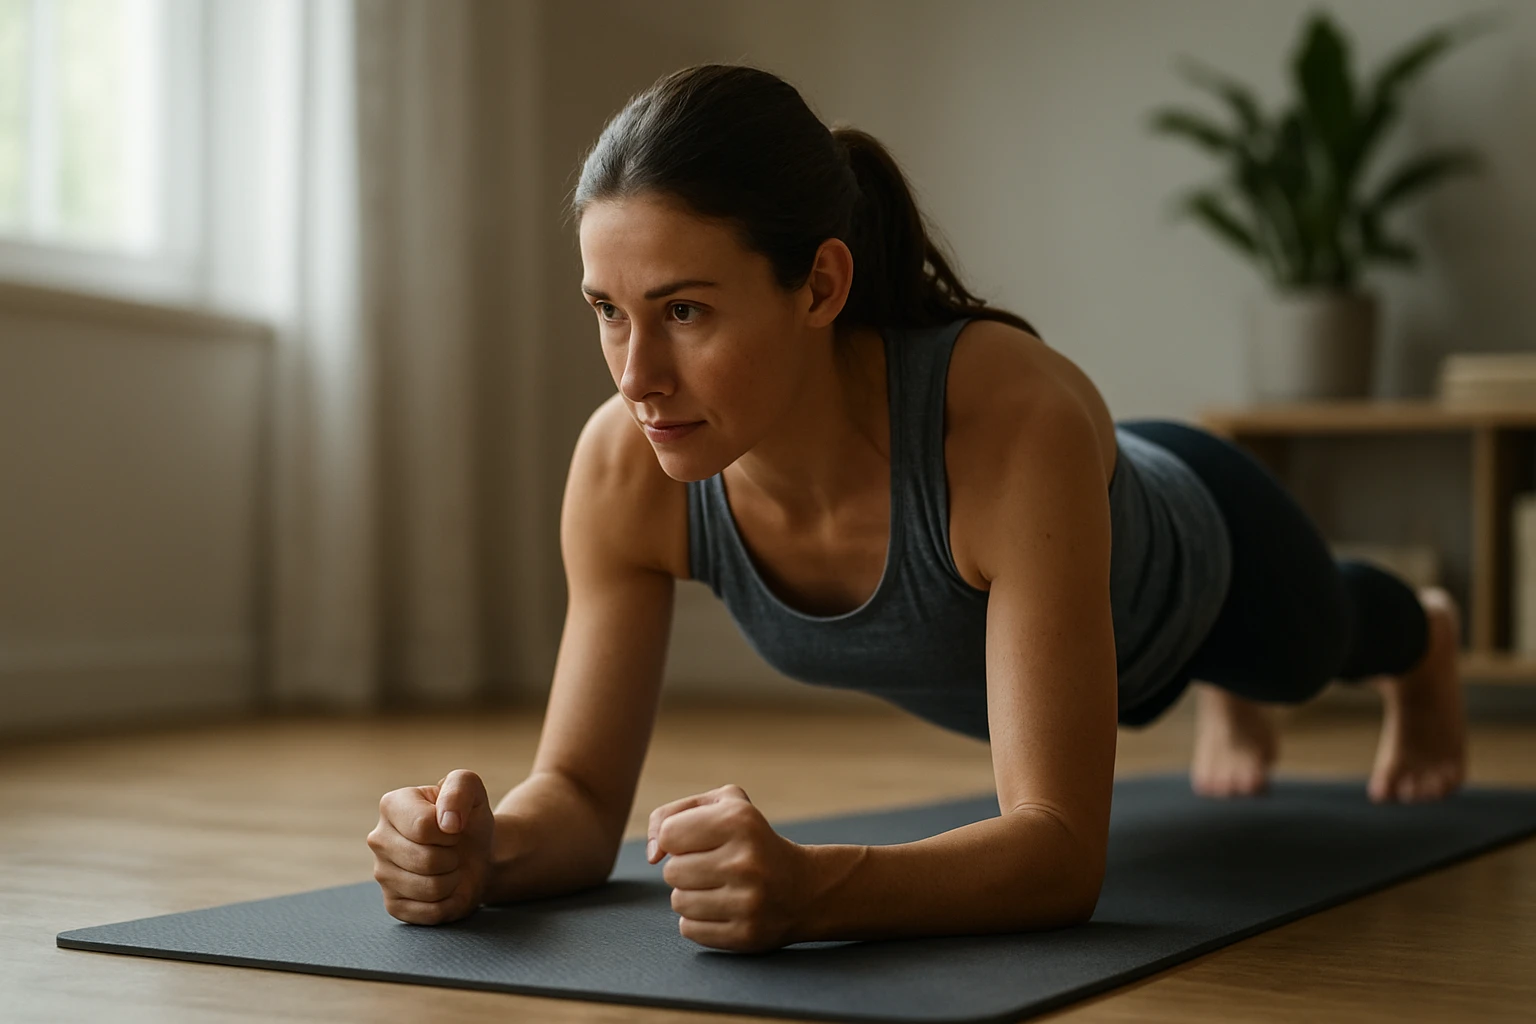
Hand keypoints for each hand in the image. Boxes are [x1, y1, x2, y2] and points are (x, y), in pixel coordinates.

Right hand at [368, 768, 495, 924]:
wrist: (475, 852)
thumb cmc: (468, 817)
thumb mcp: (471, 788)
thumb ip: (460, 788)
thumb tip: (448, 822)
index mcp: (391, 805)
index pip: (423, 827)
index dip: (450, 831)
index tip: (454, 826)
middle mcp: (378, 839)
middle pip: (426, 860)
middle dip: (452, 856)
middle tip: (453, 849)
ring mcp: (382, 874)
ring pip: (430, 888)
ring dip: (453, 879)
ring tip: (449, 866)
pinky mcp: (393, 905)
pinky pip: (430, 912)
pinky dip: (449, 901)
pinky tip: (445, 887)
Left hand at [647, 783, 813, 952]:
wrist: (803, 888)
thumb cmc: (752, 840)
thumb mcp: (723, 805)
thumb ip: (671, 815)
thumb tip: (652, 854)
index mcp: (738, 820)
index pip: (669, 835)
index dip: (677, 839)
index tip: (698, 842)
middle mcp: (745, 861)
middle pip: (671, 872)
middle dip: (685, 869)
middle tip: (713, 867)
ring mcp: (747, 901)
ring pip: (678, 902)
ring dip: (690, 895)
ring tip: (718, 888)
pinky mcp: (745, 934)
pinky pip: (689, 929)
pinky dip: (699, 921)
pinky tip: (723, 909)